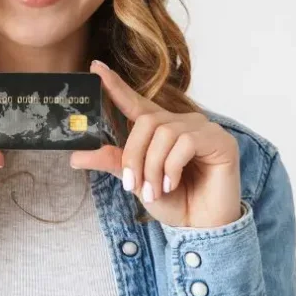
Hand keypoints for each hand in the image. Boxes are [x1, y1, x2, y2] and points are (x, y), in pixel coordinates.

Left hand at [69, 60, 241, 228]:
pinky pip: (185, 142)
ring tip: (156, 190)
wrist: (201, 227)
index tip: (95, 68)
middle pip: (145, 122)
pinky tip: (174, 183)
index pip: (135, 102)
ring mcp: (202, 129)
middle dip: (134, 156)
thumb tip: (76, 156)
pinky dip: (172, 166)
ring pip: (163, 133)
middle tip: (133, 185)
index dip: (115, 85)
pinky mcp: (220, 140)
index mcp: (160, 129)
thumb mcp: (136, 181)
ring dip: (153, 167)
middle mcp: (181, 122)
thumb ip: (113, 163)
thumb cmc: (174, 201)